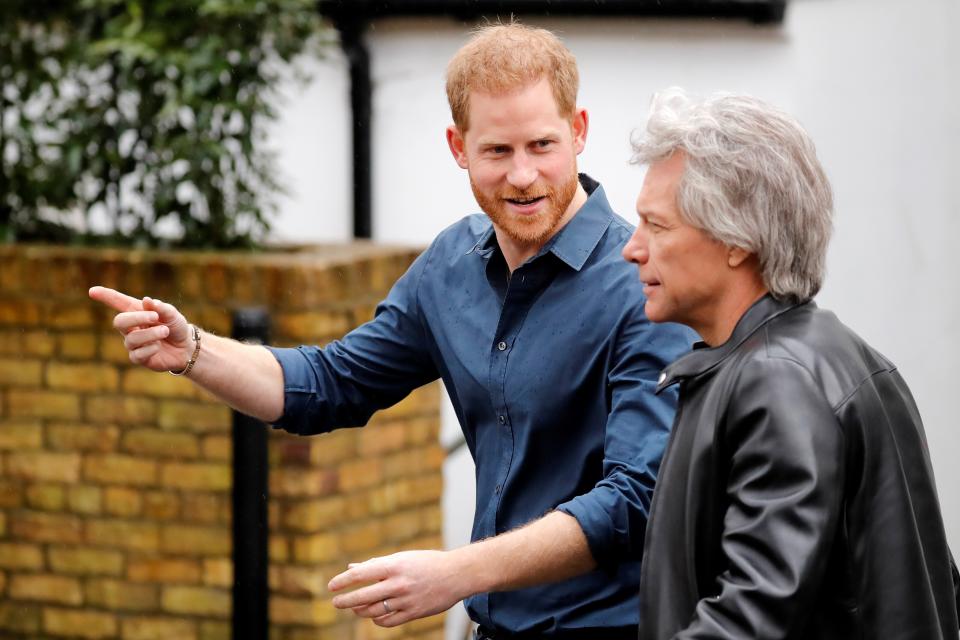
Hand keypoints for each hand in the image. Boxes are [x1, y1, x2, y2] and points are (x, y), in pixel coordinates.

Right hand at [88, 286, 192, 372]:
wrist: (185, 347)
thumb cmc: (176, 327)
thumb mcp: (173, 315)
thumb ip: (161, 308)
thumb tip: (147, 300)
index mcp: (137, 311)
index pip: (117, 302)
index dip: (105, 296)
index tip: (92, 291)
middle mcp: (131, 327)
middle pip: (119, 321)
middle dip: (137, 318)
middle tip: (155, 317)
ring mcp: (133, 343)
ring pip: (131, 339)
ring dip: (151, 334)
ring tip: (165, 331)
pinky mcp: (138, 358)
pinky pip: (137, 354)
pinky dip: (150, 348)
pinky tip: (159, 346)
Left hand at [328, 550, 466, 626]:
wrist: (457, 574)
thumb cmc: (427, 562)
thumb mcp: (402, 558)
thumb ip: (376, 564)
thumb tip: (352, 567)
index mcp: (394, 565)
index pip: (361, 574)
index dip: (343, 581)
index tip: (331, 586)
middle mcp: (398, 583)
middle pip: (363, 596)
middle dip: (345, 600)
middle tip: (336, 602)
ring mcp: (406, 600)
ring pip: (374, 611)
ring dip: (360, 610)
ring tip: (354, 608)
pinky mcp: (414, 613)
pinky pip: (388, 621)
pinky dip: (377, 619)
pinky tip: (373, 615)